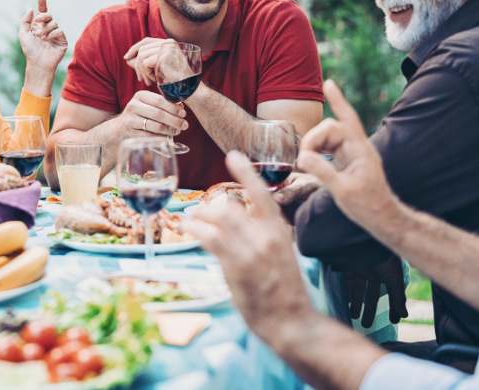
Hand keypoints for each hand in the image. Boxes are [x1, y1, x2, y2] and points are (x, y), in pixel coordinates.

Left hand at [19, 0, 67, 78]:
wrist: (37, 63)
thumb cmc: (30, 50)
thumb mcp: (23, 34)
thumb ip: (25, 21)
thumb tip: (31, 9)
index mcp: (39, 26)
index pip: (42, 12)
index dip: (42, 3)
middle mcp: (48, 29)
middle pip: (48, 15)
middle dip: (43, 16)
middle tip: (38, 21)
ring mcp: (56, 34)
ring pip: (53, 23)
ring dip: (45, 29)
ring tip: (40, 38)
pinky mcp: (62, 40)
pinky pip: (59, 31)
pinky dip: (52, 34)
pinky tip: (46, 40)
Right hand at [118, 90, 186, 139]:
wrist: (121, 128)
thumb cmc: (140, 114)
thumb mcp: (148, 105)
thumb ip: (163, 104)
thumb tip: (181, 107)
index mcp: (140, 96)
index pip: (159, 100)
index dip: (173, 107)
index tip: (183, 113)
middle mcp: (134, 106)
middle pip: (158, 113)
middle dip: (174, 120)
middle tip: (184, 124)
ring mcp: (131, 120)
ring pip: (155, 125)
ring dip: (170, 129)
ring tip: (178, 131)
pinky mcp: (131, 133)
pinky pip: (150, 136)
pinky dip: (161, 137)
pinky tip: (168, 137)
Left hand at [123, 38, 174, 86]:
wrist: (185, 88)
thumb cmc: (172, 80)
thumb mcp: (155, 69)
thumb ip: (142, 62)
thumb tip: (127, 58)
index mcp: (168, 43)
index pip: (146, 41)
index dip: (134, 49)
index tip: (126, 58)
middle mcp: (168, 42)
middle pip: (142, 50)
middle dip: (137, 66)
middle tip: (141, 79)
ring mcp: (167, 48)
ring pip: (142, 56)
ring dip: (142, 71)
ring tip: (150, 80)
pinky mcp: (164, 56)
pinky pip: (145, 63)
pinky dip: (147, 73)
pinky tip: (154, 79)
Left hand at [181, 151, 315, 337]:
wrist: (292, 321)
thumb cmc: (285, 291)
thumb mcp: (283, 255)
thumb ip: (265, 236)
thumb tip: (244, 223)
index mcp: (279, 231)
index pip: (261, 194)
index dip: (246, 173)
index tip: (233, 156)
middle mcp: (266, 236)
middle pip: (230, 205)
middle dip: (210, 206)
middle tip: (200, 210)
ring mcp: (250, 250)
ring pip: (218, 217)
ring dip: (199, 215)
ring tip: (189, 218)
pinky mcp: (236, 265)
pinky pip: (209, 237)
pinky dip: (194, 229)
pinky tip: (186, 228)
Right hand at [297, 80, 398, 229]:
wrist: (383, 219)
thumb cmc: (368, 207)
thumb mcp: (343, 191)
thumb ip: (323, 172)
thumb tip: (303, 157)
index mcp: (361, 151)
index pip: (347, 120)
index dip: (337, 101)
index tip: (328, 84)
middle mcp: (358, 148)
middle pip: (332, 129)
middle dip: (314, 138)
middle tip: (302, 159)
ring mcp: (353, 154)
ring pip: (329, 137)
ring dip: (314, 144)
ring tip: (304, 162)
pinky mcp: (349, 162)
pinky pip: (330, 148)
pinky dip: (318, 150)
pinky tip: (310, 159)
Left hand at [343, 255, 408, 326]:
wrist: (365, 241)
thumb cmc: (384, 259)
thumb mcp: (394, 279)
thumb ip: (398, 297)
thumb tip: (405, 316)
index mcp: (387, 274)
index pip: (390, 294)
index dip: (392, 307)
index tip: (393, 321)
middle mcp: (373, 272)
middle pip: (370, 295)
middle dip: (369, 310)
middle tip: (366, 325)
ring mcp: (359, 269)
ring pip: (357, 290)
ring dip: (355, 303)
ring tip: (353, 317)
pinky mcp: (347, 265)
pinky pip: (346, 281)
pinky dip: (345, 292)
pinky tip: (344, 303)